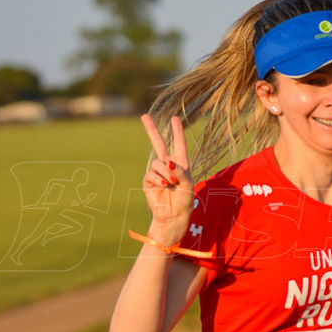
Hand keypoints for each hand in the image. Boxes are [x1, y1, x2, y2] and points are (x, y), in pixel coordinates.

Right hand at [140, 114, 193, 244]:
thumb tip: (168, 162)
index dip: (177, 131)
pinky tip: (164, 185)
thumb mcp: (188, 184)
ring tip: (171, 183)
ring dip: (165, 172)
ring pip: (157, 162)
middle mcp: (168, 165)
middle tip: (143, 116)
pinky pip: (151, 173)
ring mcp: (157, 172)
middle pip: (158, 143)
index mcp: (181, 163)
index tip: (174, 118)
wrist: (174, 215)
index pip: (178, 143)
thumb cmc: (185, 200)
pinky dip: (158, 178)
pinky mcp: (148, 181)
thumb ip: (180, 171)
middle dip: (151, 129)